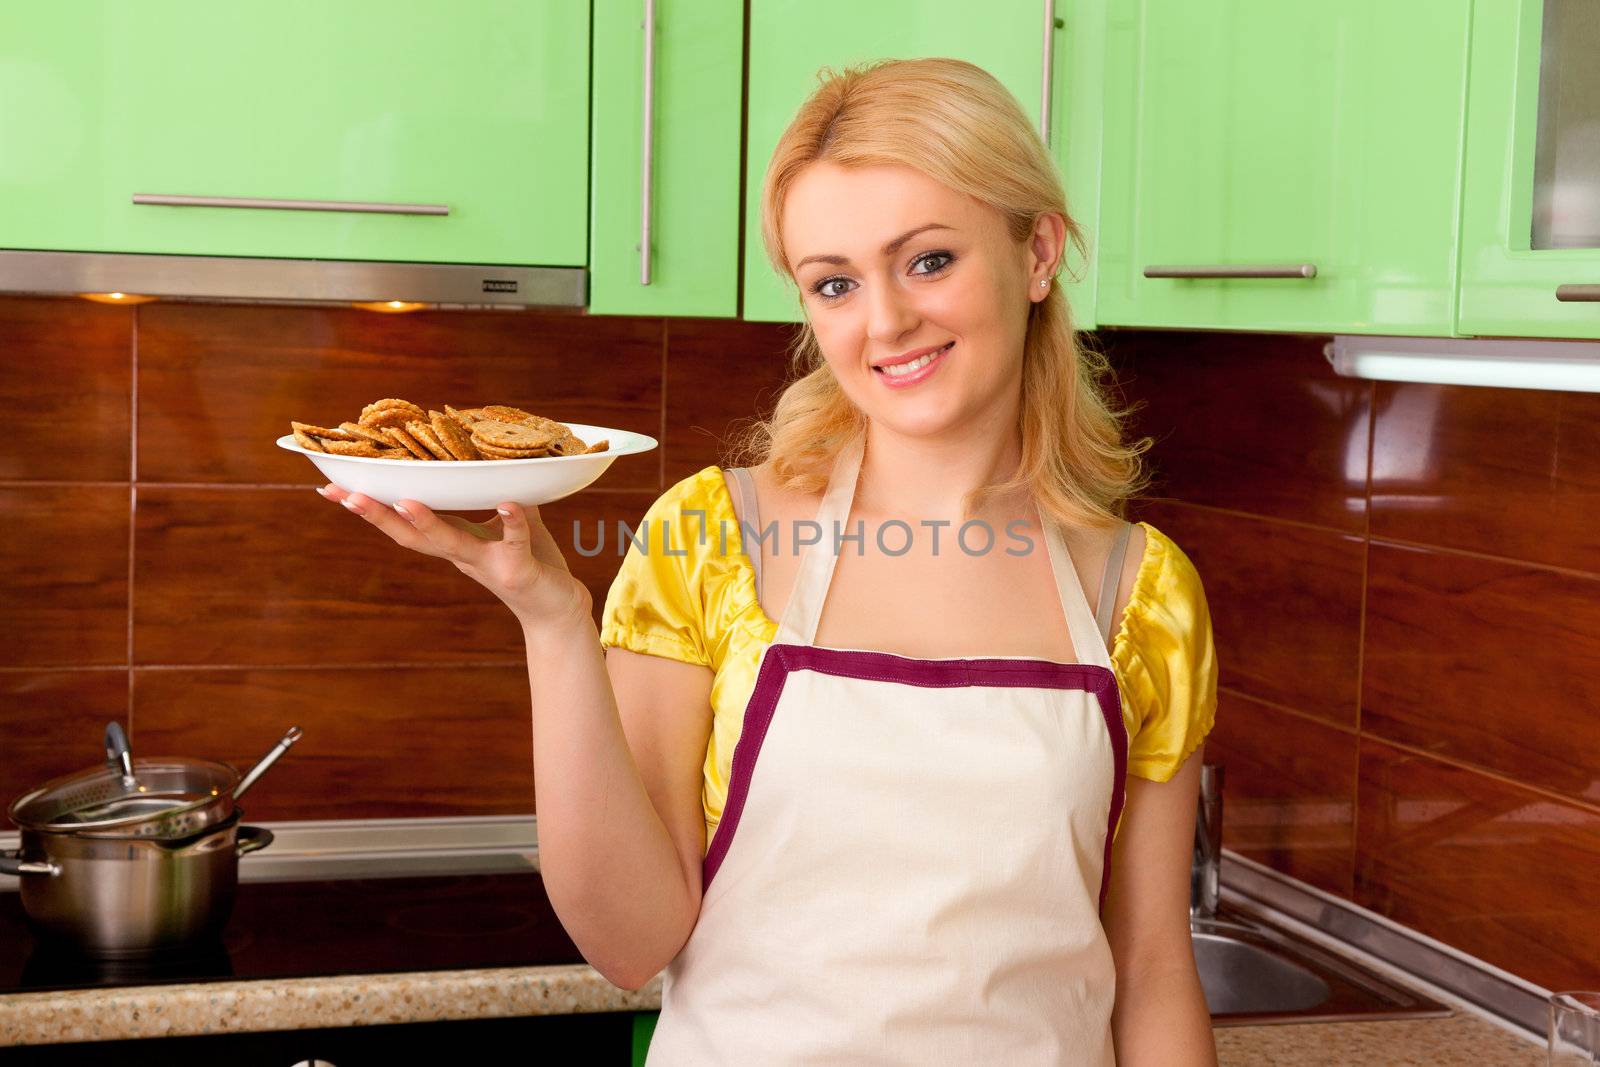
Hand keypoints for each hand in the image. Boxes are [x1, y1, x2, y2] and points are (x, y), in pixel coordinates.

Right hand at [316, 483, 590, 629]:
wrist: (558, 607)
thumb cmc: (530, 561)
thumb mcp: (508, 521)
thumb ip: (496, 490)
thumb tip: (484, 453)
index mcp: (454, 541)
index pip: (403, 522)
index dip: (370, 506)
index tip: (331, 485)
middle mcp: (463, 554)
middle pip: (411, 535)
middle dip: (377, 514)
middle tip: (344, 493)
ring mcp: (488, 564)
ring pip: (451, 542)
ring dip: (426, 522)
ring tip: (405, 500)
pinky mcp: (519, 570)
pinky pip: (515, 541)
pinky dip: (511, 521)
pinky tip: (507, 503)